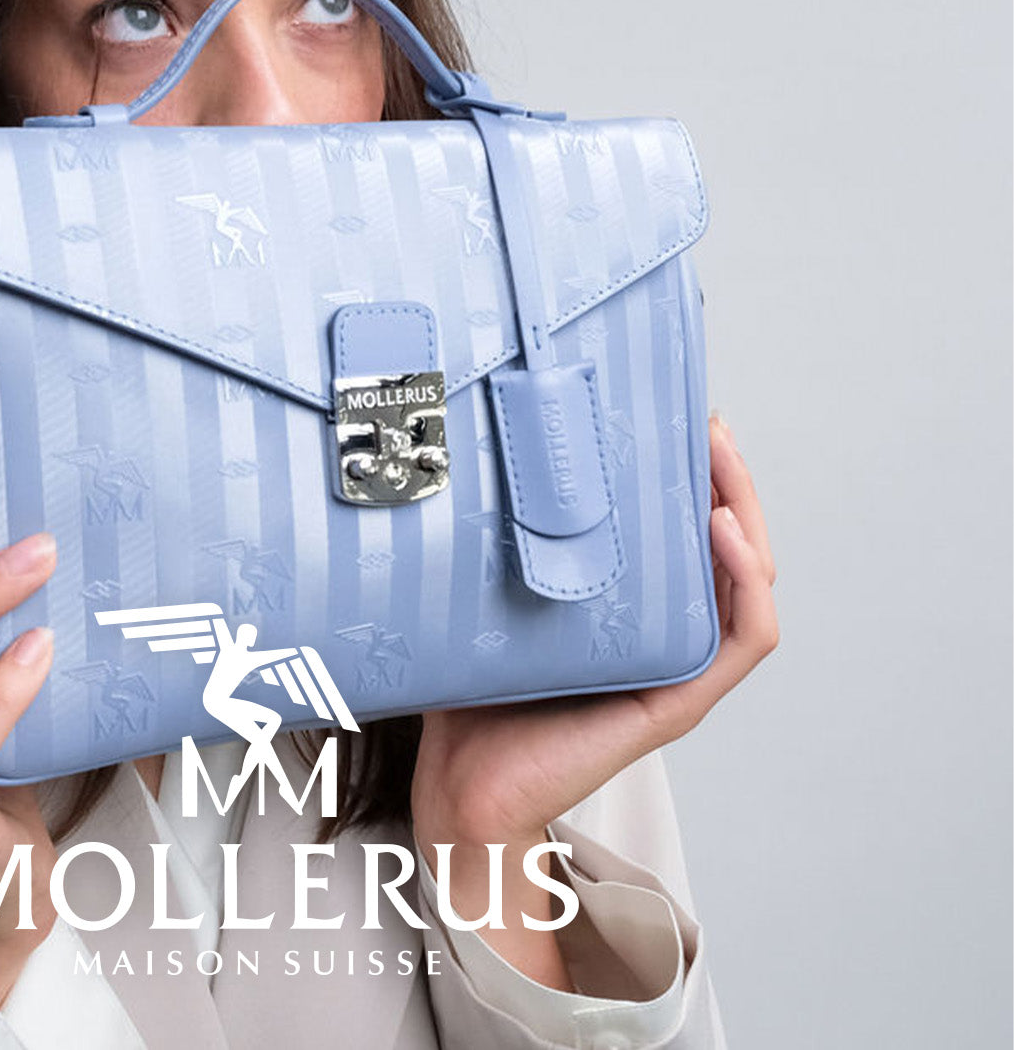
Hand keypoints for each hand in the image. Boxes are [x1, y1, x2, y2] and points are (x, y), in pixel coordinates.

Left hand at [410, 412, 778, 983]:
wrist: (460, 791)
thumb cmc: (469, 698)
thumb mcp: (483, 601)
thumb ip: (487, 546)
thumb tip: (453, 458)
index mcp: (631, 612)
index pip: (683, 533)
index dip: (692, 474)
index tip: (675, 413)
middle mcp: (664, 635)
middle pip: (727, 546)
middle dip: (725, 476)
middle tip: (707, 420)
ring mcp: (677, 668)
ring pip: (750, 581)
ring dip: (747, 513)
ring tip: (721, 458)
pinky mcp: (678, 701)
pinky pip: (743, 637)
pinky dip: (748, 582)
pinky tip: (723, 531)